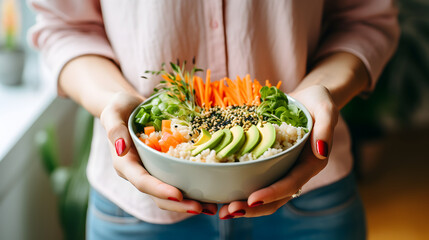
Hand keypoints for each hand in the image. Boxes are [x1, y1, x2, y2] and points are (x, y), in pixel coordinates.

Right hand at [100, 92, 217, 214]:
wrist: (129, 107)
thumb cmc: (119, 108)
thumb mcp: (113, 112)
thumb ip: (114, 128)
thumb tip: (121, 148)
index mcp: (125, 164)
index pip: (142, 181)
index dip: (159, 190)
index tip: (178, 195)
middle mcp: (139, 173)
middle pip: (158, 195)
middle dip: (179, 204)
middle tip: (201, 208)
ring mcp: (152, 172)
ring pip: (170, 194)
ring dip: (190, 202)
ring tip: (212, 207)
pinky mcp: (164, 168)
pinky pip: (178, 181)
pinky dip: (194, 189)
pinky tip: (212, 193)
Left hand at [218, 85, 337, 218]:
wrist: (307, 99)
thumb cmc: (318, 101)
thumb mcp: (325, 108)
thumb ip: (326, 127)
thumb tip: (321, 151)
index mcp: (311, 163)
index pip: (291, 183)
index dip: (272, 193)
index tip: (252, 200)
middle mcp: (297, 171)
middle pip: (277, 198)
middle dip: (253, 207)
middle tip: (228, 211)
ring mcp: (284, 169)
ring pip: (266, 194)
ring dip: (245, 204)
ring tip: (222, 210)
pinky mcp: (272, 163)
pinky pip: (258, 180)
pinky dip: (242, 188)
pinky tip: (223, 193)